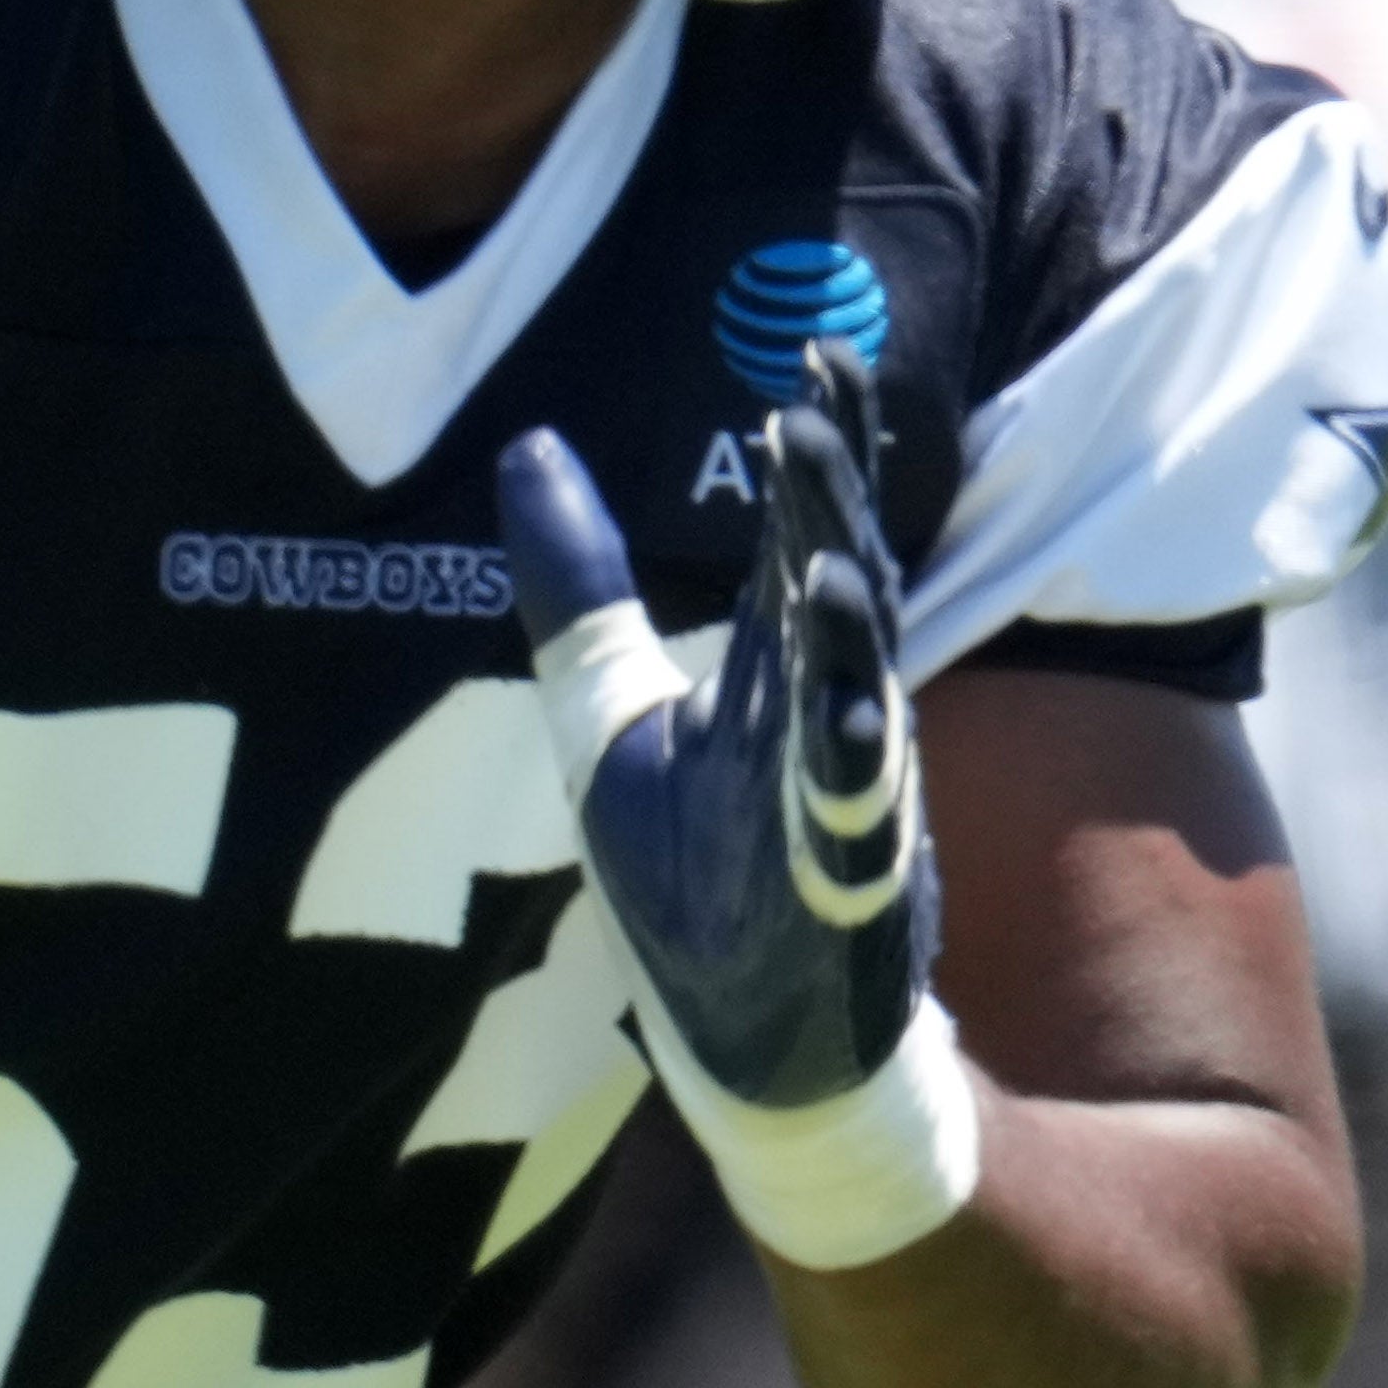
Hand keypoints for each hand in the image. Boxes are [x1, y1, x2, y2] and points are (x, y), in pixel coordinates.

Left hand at [497, 339, 985, 1266]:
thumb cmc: (698, 868)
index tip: (817, 349)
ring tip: (827, 564)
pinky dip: (855, 777)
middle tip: (820, 405)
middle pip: (838, 587)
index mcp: (777, 667)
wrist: (762, 1038)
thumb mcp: (608, 713)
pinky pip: (853, 824)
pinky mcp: (844, 890)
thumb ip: (575, 588)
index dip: (814, 449)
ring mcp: (840, 804)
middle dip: (831, 504)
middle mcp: (821, 717)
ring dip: (850, 632)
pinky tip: (848, 732)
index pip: (799, 533)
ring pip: (859, 697)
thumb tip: (527, 444)